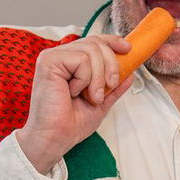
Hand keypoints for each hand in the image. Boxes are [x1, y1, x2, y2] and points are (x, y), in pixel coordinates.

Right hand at [16, 33, 133, 173]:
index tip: (128, 49)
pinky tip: (73, 93)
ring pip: (91, 51)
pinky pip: (81, 60)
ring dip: (98, 78)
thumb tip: (130, 71)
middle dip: (111, 65)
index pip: (93, 41)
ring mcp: (52, 57)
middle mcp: (60, 56)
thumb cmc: (71, 123)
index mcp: (69, 62)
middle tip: (108, 88)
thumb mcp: (101, 102)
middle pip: (96, 43)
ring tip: (89, 96)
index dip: (112, 42)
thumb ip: (113, 87)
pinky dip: (85, 80)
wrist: (56, 138)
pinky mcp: (48, 62)